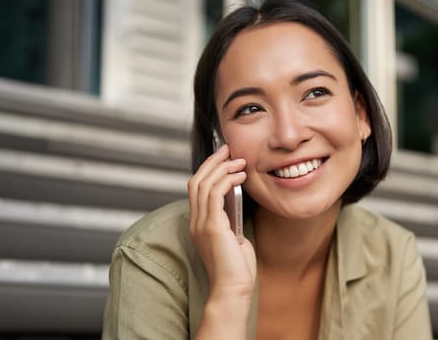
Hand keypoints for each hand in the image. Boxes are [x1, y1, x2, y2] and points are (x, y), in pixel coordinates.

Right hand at [188, 144, 255, 299]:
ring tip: (240, 161)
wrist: (233, 288)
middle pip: (196, 181)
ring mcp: (201, 224)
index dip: (208, 169)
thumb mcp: (234, 238)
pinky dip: (227, 180)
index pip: (197, 189)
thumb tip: (239, 204)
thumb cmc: (237, 268)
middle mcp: (195, 222)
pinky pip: (215, 194)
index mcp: (199, 224)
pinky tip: (241, 176)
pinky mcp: (212, 227)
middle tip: (229, 149)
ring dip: (222, 168)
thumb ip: (232, 221)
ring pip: (204, 183)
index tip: (224, 158)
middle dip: (212, 162)